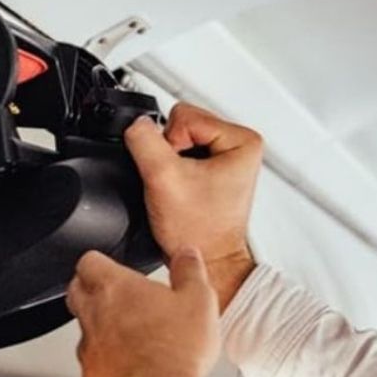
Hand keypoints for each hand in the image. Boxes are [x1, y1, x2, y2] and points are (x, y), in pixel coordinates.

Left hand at [67, 247, 219, 376]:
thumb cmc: (173, 352)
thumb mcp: (198, 301)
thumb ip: (189, 271)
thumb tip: (187, 254)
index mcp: (115, 288)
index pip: (89, 261)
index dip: (100, 261)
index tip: (112, 265)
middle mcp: (93, 314)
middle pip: (76, 290)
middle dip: (90, 288)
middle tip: (113, 294)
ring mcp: (88, 345)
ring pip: (83, 326)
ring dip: (98, 324)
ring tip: (125, 330)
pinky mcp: (89, 374)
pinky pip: (90, 359)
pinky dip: (103, 357)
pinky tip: (125, 363)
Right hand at [124, 103, 261, 310]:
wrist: (207, 260)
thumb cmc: (199, 230)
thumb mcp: (163, 178)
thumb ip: (144, 142)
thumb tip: (135, 124)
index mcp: (242, 140)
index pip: (183, 116)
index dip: (167, 145)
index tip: (176, 176)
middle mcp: (240, 146)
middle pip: (181, 125)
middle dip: (168, 153)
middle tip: (176, 184)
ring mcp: (227, 159)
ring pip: (179, 140)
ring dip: (169, 164)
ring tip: (178, 190)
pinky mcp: (214, 172)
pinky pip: (181, 156)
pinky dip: (173, 172)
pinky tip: (179, 191)